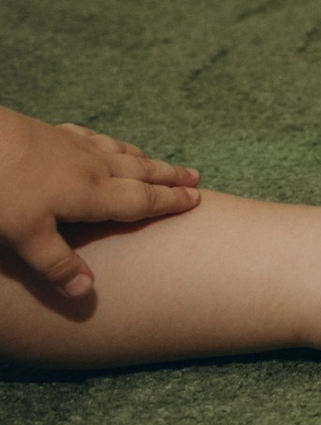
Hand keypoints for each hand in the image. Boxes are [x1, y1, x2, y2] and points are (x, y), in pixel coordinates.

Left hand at [0, 107, 199, 297]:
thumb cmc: (5, 189)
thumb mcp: (27, 237)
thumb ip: (58, 264)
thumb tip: (87, 292)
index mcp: (93, 193)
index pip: (141, 200)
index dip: (170, 201)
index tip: (197, 199)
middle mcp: (93, 166)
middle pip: (140, 171)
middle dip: (169, 176)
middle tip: (195, 177)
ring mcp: (75, 146)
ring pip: (121, 153)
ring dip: (145, 159)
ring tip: (160, 163)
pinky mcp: (56, 132)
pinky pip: (95, 138)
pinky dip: (111, 143)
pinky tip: (107, 143)